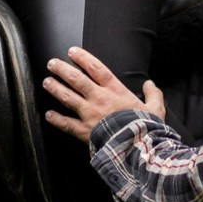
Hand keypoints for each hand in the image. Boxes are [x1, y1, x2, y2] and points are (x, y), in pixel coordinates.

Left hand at [43, 46, 165, 144]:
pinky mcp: (85, 131)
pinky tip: (48, 115)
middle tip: (52, 63)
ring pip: (68, 97)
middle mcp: (100, 99)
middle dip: (62, 69)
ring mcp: (90, 115)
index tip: (72, 51)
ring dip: (55, 88)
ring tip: (46, 82)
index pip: (96, 68)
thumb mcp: (156, 109)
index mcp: (116, 91)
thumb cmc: (146, 129)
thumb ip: (153, 94)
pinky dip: (56, 119)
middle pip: (77, 79)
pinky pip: (67, 124)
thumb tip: (150, 84)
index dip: (83, 58)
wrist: (138, 149)